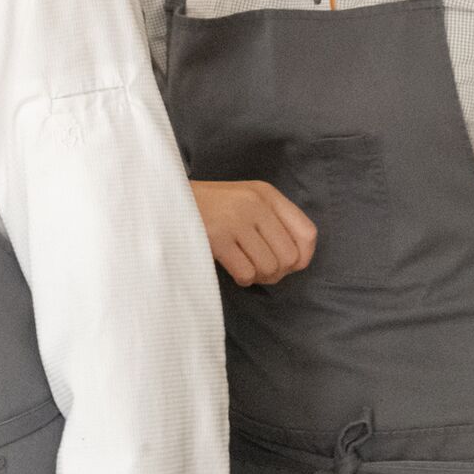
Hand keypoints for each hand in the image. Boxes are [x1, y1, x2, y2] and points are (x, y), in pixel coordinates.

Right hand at [191, 178, 317, 285]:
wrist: (166, 199)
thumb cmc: (211, 208)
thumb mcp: (247, 201)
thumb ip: (275, 223)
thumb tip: (298, 261)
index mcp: (267, 194)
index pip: (307, 233)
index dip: (303, 257)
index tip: (288, 265)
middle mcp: (255, 203)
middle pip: (289, 256)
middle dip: (277, 272)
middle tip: (259, 268)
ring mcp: (236, 219)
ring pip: (269, 267)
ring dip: (258, 276)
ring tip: (244, 267)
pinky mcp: (217, 237)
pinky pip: (246, 273)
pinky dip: (242, 279)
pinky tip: (231, 269)